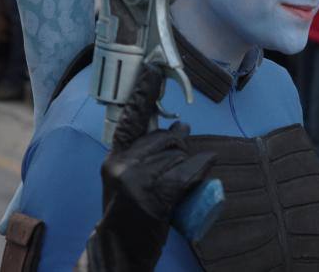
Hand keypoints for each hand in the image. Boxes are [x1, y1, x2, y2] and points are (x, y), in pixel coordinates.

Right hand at [82, 67, 215, 271]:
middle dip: (180, 147)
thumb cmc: (131, 215)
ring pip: (180, 154)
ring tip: (172, 189)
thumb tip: (181, 125)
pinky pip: (188, 169)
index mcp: (115, 156)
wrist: (118, 251)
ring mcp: (135, 178)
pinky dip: (201, 169)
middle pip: (167, 136)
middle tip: (173, 171)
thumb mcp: (131, 178)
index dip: (144, 91)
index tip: (153, 67)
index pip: (132, 118)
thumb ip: (149, 151)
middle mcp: (121, 162)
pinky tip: (203, 170)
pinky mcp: (152, 194)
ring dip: (187, 168)